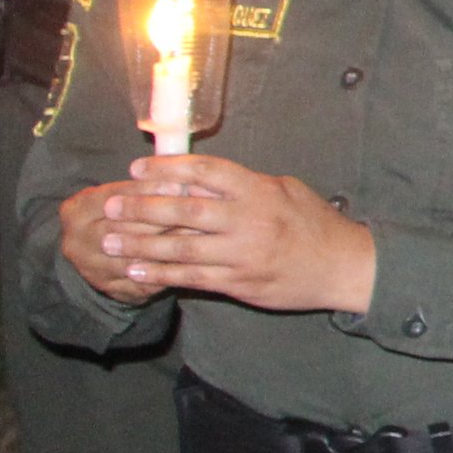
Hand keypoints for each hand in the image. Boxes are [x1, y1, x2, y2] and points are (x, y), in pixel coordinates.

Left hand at [64, 155, 375, 313]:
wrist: (344, 267)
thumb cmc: (315, 224)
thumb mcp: (286, 191)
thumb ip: (245, 185)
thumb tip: (200, 181)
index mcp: (260, 191)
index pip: (205, 173)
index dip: (167, 169)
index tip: (136, 169)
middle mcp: (249, 220)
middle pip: (184, 211)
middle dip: (142, 208)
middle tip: (110, 205)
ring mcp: (244, 254)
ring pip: (181, 248)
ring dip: (141, 244)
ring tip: (109, 241)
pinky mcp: (241, 283)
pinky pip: (193, 278)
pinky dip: (161, 274)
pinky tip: (136, 271)